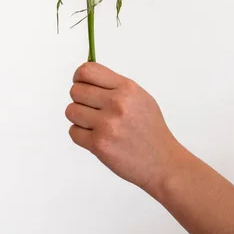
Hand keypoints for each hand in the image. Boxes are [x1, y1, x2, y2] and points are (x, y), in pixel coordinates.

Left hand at [66, 62, 184, 191]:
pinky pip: (73, 132)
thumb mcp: (140, 98)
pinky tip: (97, 137)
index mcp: (127, 88)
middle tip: (91, 109)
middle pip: (76, 91)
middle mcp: (117, 103)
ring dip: (79, 118)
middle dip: (80, 100)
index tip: (81, 84)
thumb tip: (86, 78)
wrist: (162, 162)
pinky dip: (81, 135)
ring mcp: (107, 124)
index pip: (88, 71)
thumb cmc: (150, 131)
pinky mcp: (99, 144)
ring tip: (95, 124)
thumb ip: (114, 86)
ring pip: (71, 111)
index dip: (79, 77)